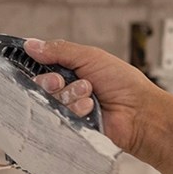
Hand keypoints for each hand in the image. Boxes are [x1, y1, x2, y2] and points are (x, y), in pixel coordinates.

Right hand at [23, 38, 162, 158]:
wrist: (140, 113)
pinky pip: (58, 119)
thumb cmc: (125, 84)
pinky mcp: (72, 127)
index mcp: (71, 71)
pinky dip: (74, 111)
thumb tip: (32, 45)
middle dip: (52, 83)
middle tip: (65, 81)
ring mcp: (69, 110)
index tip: (50, 67)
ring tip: (90, 96)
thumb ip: (60, 50)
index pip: (41, 68)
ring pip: (49, 103)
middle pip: (40, 86)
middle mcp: (68, 90)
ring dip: (69, 96)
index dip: (40, 67)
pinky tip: (90, 109)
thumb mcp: (92, 57)